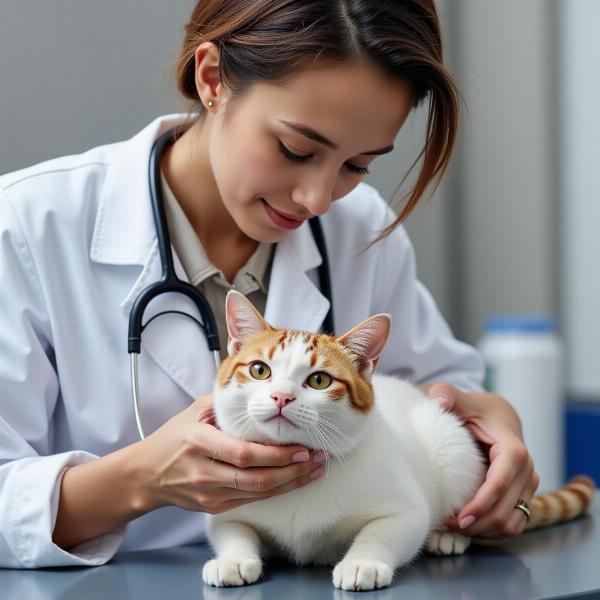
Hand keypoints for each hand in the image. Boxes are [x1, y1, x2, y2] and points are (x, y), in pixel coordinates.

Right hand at [131, 394, 325, 514]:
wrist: (146, 475)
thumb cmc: (173, 437)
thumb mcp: (194, 411)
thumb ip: (225, 401)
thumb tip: (261, 389)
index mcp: (199, 442)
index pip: (244, 454)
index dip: (277, 455)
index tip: (303, 447)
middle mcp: (204, 472)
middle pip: (256, 478)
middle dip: (293, 471)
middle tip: (319, 458)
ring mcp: (209, 494)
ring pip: (258, 493)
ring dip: (292, 483)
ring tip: (315, 470)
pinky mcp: (214, 507)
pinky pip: (252, 500)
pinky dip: (277, 491)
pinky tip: (295, 480)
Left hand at [424, 382, 539, 537]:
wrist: (496, 416)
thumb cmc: (473, 409)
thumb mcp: (456, 397)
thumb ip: (445, 394)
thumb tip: (439, 400)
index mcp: (513, 448)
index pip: (501, 482)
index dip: (482, 503)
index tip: (460, 517)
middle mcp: (527, 469)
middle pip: (506, 510)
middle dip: (477, 523)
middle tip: (446, 525)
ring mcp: (528, 485)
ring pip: (512, 522)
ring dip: (484, 531)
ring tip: (453, 527)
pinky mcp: (524, 495)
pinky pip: (513, 523)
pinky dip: (492, 530)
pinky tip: (467, 526)